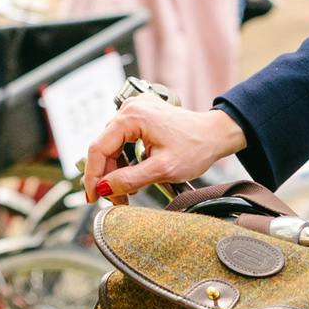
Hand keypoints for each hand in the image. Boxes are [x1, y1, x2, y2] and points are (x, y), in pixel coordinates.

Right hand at [84, 96, 246, 200]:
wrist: (216, 135)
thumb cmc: (196, 147)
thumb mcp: (162, 170)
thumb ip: (129, 179)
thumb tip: (103, 188)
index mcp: (132, 116)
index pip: (98, 148)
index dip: (92, 176)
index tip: (92, 197)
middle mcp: (130, 108)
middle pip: (104, 147)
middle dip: (107, 177)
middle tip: (115, 200)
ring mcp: (134, 110)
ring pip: (112, 146)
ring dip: (116, 170)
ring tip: (126, 192)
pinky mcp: (140, 116)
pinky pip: (122, 141)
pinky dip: (124, 160)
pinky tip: (132, 175)